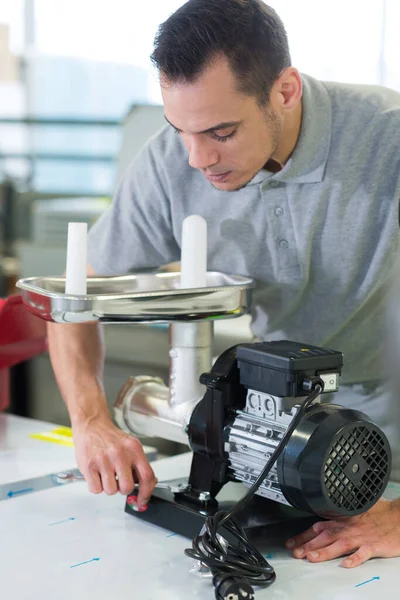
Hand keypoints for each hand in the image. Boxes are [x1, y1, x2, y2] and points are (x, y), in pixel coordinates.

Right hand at [72, 415, 156, 505]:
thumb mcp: (130, 446)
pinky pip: (95, 489)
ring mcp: (104, 460)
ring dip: (108, 487)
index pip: (147, 476)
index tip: (142, 499)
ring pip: (111, 491)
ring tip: (105, 473)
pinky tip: (96, 473)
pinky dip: (95, 485)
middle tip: (117, 479)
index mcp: (134, 449)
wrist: (92, 424)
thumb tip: (148, 484)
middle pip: (127, 488)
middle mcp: (121, 454)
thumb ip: (138, 464)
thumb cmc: (110, 438)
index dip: (146, 493)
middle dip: (122, 488)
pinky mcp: (89, 465)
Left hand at [285, 498, 399, 566]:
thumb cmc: (379, 514)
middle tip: (295, 553)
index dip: (303, 535)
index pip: (318, 527)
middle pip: (325, 536)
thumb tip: (321, 522)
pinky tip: (346, 565)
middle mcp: (349, 527)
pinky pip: (364, 553)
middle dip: (308, 545)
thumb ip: (338, 517)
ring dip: (325, 551)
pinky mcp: (374, 545)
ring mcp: (361, 536)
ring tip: (311, 558)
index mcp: (343, 519)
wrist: (398, 517)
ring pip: (340, 544)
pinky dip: (355, 558)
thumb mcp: (354, 511)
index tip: (290, 543)